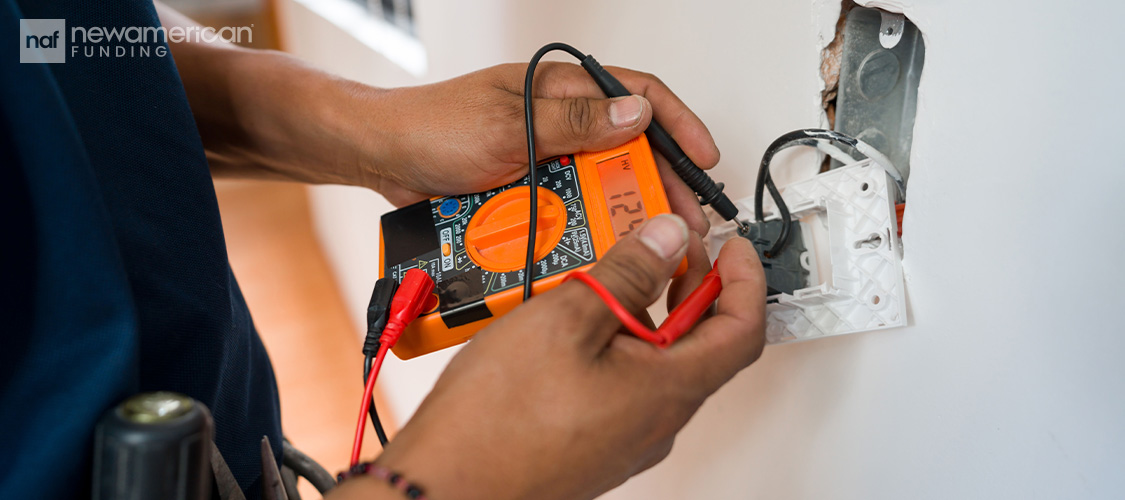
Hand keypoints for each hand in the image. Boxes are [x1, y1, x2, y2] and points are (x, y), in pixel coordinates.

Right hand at [328, 214, 765, 499]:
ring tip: (607, 277)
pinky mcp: (594, 443)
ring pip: (657, 364)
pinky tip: (574, 324)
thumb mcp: (567, 319)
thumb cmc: (498, 421)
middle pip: (701, 346)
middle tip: (665, 248)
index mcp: (668, 389)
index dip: (746, 280)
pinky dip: (616, 344)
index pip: (743, 330)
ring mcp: (626, 436)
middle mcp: (657, 420)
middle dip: (690, 288)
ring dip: (646, 314)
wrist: (446, 486)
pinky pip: (624, 385)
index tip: (732, 248)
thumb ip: (627, 273)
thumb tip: (666, 240)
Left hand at [371, 63, 720, 233]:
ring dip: (623, 212)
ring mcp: (544, 159)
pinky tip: (597, 249)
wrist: (382, 160)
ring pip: (600, 187)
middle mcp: (558, 123)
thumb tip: (637, 116)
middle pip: (628, 149)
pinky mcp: (528, 192)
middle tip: (683, 218)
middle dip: (660, 182)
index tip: (703, 158)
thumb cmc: (433, 127)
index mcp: (560, 90)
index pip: (636, 95)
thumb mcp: (510, 123)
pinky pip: (567, 212)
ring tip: (646, 242)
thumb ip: (575, 121)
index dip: (678, 124)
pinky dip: (583, 229)